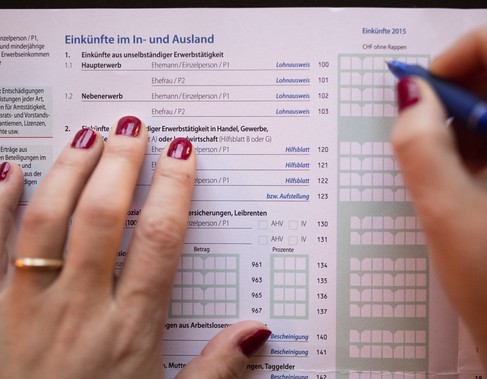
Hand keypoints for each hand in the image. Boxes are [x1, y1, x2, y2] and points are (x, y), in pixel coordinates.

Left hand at [0, 117, 269, 378]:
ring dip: (69, 171)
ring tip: (87, 134)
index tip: (183, 154)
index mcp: (130, 329)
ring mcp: (26, 308)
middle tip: (134, 126)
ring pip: (47, 220)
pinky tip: (8, 169)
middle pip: (104, 217)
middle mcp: (80, 308)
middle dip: (122, 164)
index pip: (160, 241)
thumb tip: (258, 332)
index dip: (175, 191)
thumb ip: (215, 370)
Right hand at [392, 23, 486, 377]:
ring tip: (437, 149)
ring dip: (468, 109)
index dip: (470, 49)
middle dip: (464, 79)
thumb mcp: (446, 211)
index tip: (430, 83)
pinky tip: (456, 166)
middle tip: (423, 113)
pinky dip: (477, 132)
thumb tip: (410, 96)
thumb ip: (420, 145)